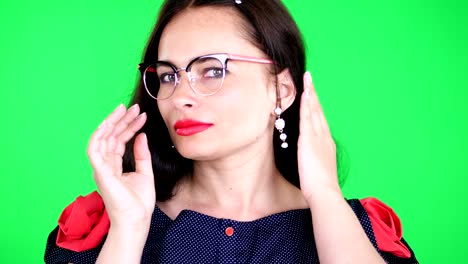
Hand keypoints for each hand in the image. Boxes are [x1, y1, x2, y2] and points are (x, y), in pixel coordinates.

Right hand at [87, 104, 154, 229]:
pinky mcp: (100, 172)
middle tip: (134, 108)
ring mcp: (101, 168)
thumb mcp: (144, 172)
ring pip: (102, 138)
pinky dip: (99, 135)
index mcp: (113, 166)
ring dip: (113, 122)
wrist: (136, 219)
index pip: (118, 140)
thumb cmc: (139, 202)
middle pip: (110, 137)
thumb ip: (141, 154)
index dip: (129, 127)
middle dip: (122, 120)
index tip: (141, 116)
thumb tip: (141, 135)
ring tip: (126, 110)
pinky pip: (94, 150)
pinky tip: (109, 123)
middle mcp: (104, 165)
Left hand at [298, 72, 339, 202]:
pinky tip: (305, 94)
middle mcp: (324, 136)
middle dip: (313, 93)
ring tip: (307, 79)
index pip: (320, 119)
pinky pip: (308, 118)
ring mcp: (318, 137)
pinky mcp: (309, 140)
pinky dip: (307, 105)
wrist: (324, 192)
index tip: (312, 93)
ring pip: (314, 110)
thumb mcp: (318, 167)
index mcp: (326, 143)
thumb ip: (315, 158)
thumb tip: (310, 156)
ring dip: (310, 93)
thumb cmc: (321, 186)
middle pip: (318, 110)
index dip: (316, 105)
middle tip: (310, 78)